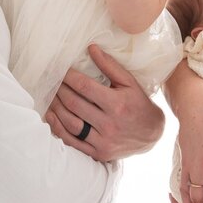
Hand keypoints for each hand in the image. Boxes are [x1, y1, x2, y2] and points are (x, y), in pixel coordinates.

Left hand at [45, 44, 163, 161]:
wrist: (152, 134)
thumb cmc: (139, 104)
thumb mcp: (129, 82)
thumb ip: (110, 66)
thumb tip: (91, 48)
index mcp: (117, 104)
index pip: (84, 87)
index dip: (68, 77)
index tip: (60, 69)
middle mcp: (109, 124)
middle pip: (74, 104)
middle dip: (59, 90)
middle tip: (51, 81)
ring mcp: (103, 141)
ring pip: (70, 123)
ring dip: (55, 108)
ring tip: (49, 96)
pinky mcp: (99, 153)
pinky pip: (73, 141)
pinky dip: (58, 129)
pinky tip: (51, 116)